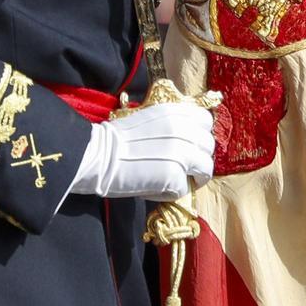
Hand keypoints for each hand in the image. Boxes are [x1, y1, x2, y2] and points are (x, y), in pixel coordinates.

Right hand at [70, 99, 214, 200]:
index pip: (206, 121)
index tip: (191, 145)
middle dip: (200, 158)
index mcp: (177, 112)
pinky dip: (172, 192)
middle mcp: (184, 130)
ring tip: (177, 181)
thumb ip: (174, 124)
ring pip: (206, 169)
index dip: (200, 135)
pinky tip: (156, 189)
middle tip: (186, 168)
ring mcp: (181, 153)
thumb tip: (189, 140)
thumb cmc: (117, 138)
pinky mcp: (174, 176)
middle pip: (209, 146)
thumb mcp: (151, 118)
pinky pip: (184, 189)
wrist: (97, 154)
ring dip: (194, 178)